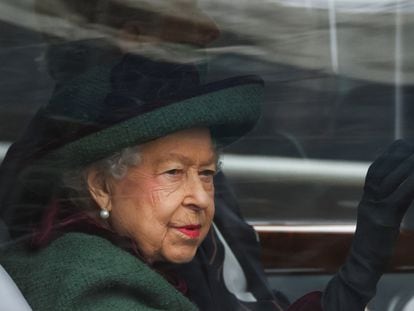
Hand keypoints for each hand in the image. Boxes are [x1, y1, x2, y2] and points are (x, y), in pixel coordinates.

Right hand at [323, 140, 413, 310]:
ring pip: (388, 181)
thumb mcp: (378, 220)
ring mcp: (373, 210)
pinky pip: (398, 198)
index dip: (387, 156)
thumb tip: (398, 191)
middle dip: (396, 156)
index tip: (400, 144)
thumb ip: (385, 204)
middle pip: (380, 172)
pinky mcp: (382, 221)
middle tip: (410, 144)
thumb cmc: (374, 245)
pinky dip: (409, 184)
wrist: (362, 265)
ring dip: (405, 166)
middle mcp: (367, 202)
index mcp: (366, 201)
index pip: (374, 172)